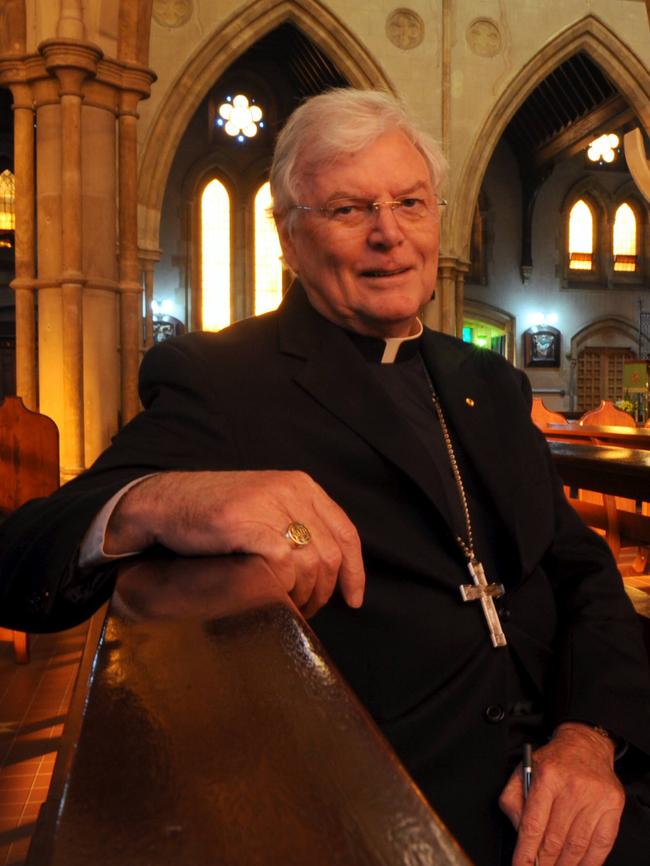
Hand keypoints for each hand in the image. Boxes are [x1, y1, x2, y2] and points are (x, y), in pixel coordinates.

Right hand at [105, 470, 364, 617]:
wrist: (162, 504)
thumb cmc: (210, 514)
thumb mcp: (264, 509)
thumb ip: (295, 527)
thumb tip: (325, 572)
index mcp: (300, 485)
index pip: (345, 532)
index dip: (354, 571)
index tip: (352, 600)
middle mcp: (290, 490)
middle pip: (331, 555)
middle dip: (322, 592)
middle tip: (304, 610)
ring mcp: (268, 505)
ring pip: (312, 564)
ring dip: (302, 596)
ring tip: (285, 607)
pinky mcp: (245, 523)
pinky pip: (284, 566)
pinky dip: (282, 588)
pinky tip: (270, 596)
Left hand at [499, 723, 624, 865]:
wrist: (585, 745)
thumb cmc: (553, 762)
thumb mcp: (523, 770)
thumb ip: (513, 800)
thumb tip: (518, 832)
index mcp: (546, 776)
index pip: (533, 824)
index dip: (525, 852)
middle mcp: (572, 786)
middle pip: (555, 838)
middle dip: (544, 862)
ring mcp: (595, 797)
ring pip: (577, 844)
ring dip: (565, 864)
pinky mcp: (612, 805)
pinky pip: (601, 843)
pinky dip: (589, 861)